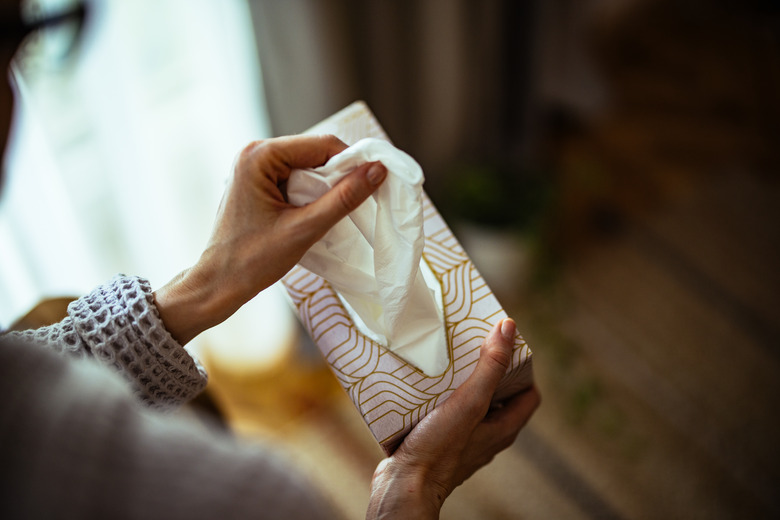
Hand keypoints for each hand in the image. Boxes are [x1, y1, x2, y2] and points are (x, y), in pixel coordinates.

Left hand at [154, 134, 386, 344]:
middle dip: (339, 176)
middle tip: (358, 202)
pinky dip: (312, 194)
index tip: (375, 183)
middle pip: (315, 153)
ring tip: (338, 212)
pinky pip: (295, 179)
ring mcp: (254, 168)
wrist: (218, 285)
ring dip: (326, 187)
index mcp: (259, 156)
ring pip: (307, 167)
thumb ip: (344, 198)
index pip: (322, 145)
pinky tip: (319, 214)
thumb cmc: (254, 260)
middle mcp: (254, 153)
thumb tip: (378, 170)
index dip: (353, 162)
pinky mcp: (257, 184)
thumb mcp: (305, 228)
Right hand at [366, 319, 540, 518]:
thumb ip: (490, 366)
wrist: (404, 485)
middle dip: (490, 372)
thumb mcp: (469, 401)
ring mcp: (464, 442)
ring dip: (464, 384)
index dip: (524, 370)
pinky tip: (425, 386)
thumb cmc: (439, 448)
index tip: (505, 348)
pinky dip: (443, 398)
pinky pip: (448, 415)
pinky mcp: (440, 444)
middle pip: (500, 398)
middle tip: (474, 348)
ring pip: (472, 406)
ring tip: (449, 362)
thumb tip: (508, 328)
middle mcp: (488, 437)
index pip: (529, 395)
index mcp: (503, 428)